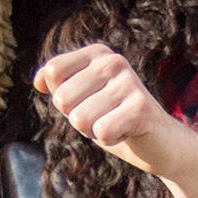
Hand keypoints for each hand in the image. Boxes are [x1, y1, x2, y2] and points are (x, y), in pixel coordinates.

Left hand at [33, 42, 183, 171]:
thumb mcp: (81, 99)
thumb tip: (38, 81)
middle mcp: (113, 61)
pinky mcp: (140, 107)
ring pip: (79, 119)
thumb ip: (57, 85)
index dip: (62, 99)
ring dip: (94, 131)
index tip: (87, 102)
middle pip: (62, 98)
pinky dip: (110, 140)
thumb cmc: (114, 119)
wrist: (159, 143)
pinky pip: (101, 132)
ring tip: (116, 123)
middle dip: (78, 119)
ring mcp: (129, 82)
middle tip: (104, 117)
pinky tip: (126, 132)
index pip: (53, 72)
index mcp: (98, 54)